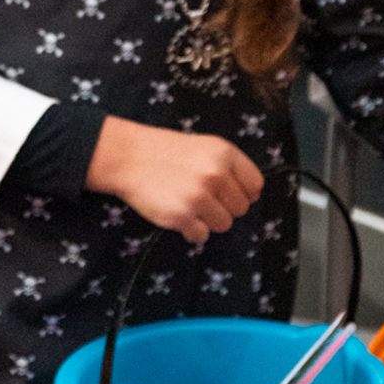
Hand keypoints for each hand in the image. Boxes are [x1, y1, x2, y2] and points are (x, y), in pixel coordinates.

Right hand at [86, 117, 263, 244]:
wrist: (128, 157)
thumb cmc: (166, 152)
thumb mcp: (204, 147)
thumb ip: (229, 167)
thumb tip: (253, 195)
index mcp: (224, 153)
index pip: (255, 184)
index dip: (244, 192)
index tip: (229, 193)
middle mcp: (216, 174)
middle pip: (241, 208)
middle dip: (224, 206)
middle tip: (202, 197)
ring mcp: (199, 197)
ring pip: (224, 224)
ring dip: (208, 219)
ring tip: (188, 204)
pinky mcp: (182, 216)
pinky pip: (202, 236)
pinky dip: (191, 230)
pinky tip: (178, 214)